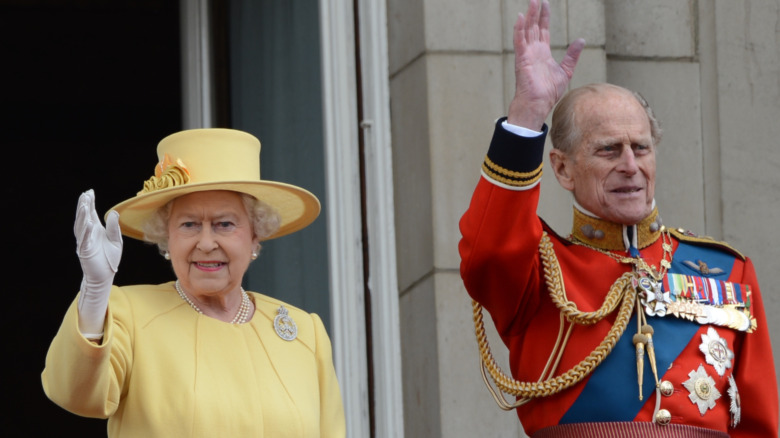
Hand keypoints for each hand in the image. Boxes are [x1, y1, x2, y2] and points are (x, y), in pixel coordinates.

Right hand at [74, 189, 122, 337]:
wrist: (105, 275)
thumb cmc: (109, 258)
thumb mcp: (116, 240)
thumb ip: (114, 227)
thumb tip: (113, 212)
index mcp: (95, 230)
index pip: (91, 214)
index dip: (90, 203)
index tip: (89, 191)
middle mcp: (88, 234)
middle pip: (84, 218)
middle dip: (84, 206)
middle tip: (85, 195)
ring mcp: (84, 242)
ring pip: (81, 227)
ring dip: (82, 216)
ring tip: (85, 205)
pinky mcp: (85, 252)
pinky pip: (84, 240)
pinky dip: (86, 232)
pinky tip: (88, 223)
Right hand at [507, 0, 584, 129]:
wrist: (538, 104)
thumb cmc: (548, 92)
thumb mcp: (565, 71)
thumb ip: (572, 55)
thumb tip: (581, 40)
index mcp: (542, 53)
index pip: (542, 30)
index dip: (544, 17)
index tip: (546, 4)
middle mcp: (533, 51)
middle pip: (534, 27)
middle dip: (536, 12)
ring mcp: (526, 54)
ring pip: (527, 30)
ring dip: (529, 16)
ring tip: (532, 2)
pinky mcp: (522, 59)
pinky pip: (519, 41)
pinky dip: (519, 29)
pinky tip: (521, 17)